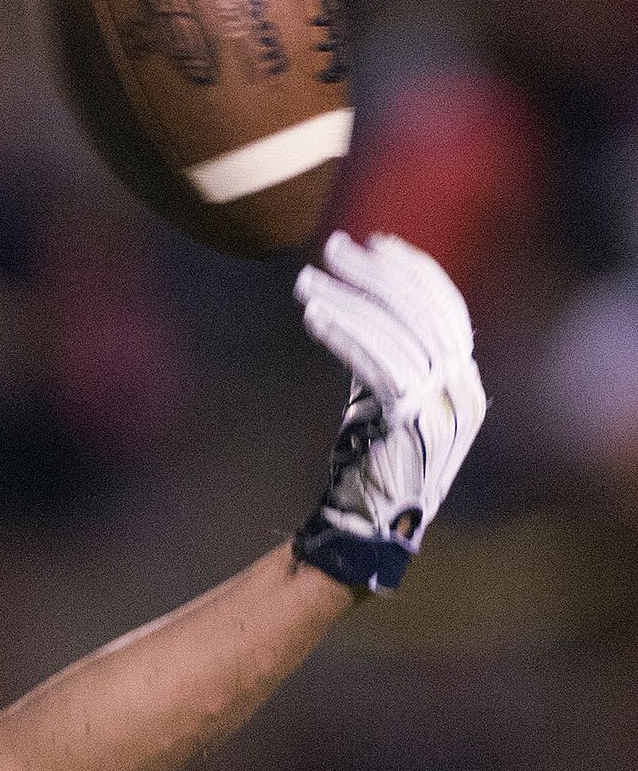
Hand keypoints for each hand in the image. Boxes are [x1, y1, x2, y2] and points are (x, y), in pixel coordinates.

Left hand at [293, 230, 485, 591]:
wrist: (365, 527)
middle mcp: (463, 390)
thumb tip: (363, 306)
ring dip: (348, 300)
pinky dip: (346, 335)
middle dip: (377, 274)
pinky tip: (314, 316)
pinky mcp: (409, 421)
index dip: (413, 271)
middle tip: (332, 249)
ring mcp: (441, 406)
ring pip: (397, 333)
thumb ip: (389, 356)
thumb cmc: (369, 461)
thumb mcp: (386, 398)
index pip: (446, 308)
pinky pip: (378, 364)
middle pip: (423, 312)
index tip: (375, 243)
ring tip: (306, 281)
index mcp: (464, 381)